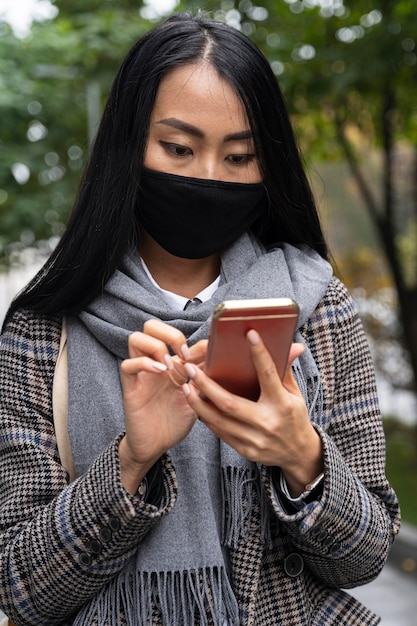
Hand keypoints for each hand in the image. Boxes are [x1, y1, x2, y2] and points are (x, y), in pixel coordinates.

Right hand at [119, 319, 206, 492]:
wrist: (156, 446)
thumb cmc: (175, 421)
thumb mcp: (196, 397)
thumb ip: (203, 378)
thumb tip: (217, 359)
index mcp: (171, 363)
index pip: (175, 335)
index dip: (194, 339)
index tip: (210, 353)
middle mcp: (155, 363)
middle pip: (151, 326)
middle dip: (169, 333)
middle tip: (183, 353)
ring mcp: (141, 374)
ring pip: (135, 338)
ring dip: (155, 345)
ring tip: (169, 362)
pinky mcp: (130, 388)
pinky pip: (127, 365)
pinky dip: (144, 363)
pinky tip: (160, 372)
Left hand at [182, 329, 322, 496]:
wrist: (299, 453)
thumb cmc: (295, 417)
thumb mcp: (295, 394)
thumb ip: (285, 371)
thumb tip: (293, 345)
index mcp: (282, 404)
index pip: (268, 375)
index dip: (260, 354)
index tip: (249, 335)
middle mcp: (267, 422)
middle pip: (229, 403)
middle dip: (206, 385)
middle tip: (191, 368)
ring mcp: (255, 439)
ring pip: (218, 420)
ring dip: (198, 402)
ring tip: (186, 385)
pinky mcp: (245, 450)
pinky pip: (220, 432)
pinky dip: (206, 416)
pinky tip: (196, 403)